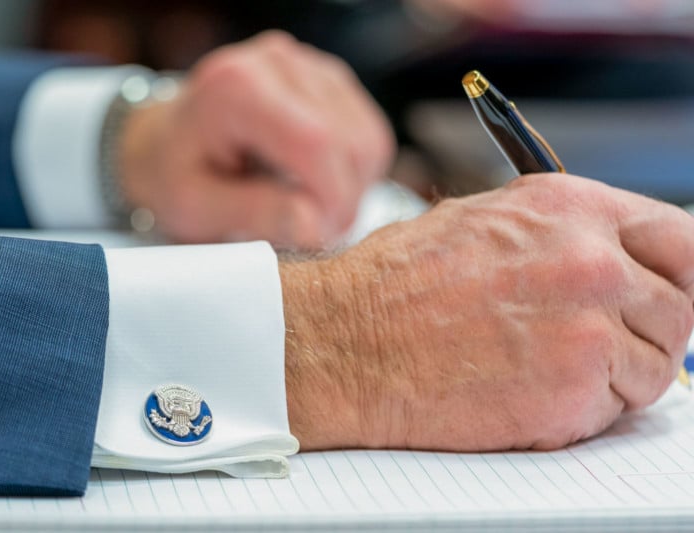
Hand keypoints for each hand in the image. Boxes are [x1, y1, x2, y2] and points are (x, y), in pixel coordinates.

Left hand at [119, 31, 393, 247]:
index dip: (331, 200)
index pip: (316, 142)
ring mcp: (308, 65)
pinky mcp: (328, 80)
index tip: (318, 237)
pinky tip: (316, 185)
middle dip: (343, 201)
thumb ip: (255, 214)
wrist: (166, 143)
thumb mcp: (197, 208)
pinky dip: (354, 172)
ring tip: (309, 210)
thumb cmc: (175, 175)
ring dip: (352, 188)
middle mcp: (277, 62)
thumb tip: (314, 226)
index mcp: (237, 87)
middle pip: (352, 141)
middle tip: (312, 234)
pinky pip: (369, 134)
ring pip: (369, 140)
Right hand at [282, 174, 693, 450]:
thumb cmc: (395, 286)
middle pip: (677, 308)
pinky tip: (528, 392)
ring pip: (656, 366)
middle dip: (646, 331)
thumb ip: (558, 232)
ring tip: (547, 369)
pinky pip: (617, 408)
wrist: (348, 343)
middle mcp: (591, 262)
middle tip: (600, 343)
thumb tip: (607, 253)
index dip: (675, 273)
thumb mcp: (480, 221)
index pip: (680, 238)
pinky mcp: (575, 390)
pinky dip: (585, 409)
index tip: (662, 294)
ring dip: (617, 375)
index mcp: (569, 209)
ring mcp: (589, 327)